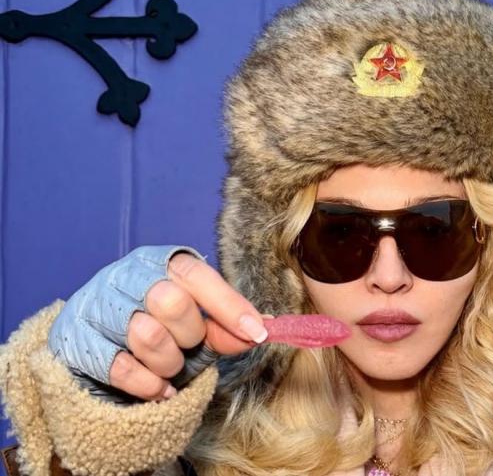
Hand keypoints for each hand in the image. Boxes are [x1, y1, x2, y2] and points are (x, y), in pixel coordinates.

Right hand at [47, 245, 270, 403]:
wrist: (92, 345)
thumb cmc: (155, 327)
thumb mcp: (195, 323)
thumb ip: (225, 327)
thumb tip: (261, 330)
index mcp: (159, 261)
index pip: (196, 274)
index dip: (229, 305)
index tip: (258, 332)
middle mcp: (125, 274)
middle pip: (171, 301)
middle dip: (190, 335)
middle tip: (190, 347)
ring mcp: (96, 304)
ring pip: (146, 334)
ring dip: (169, 362)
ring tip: (170, 368)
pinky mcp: (75, 339)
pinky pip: (121, 367)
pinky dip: (148, 385)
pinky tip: (158, 388)